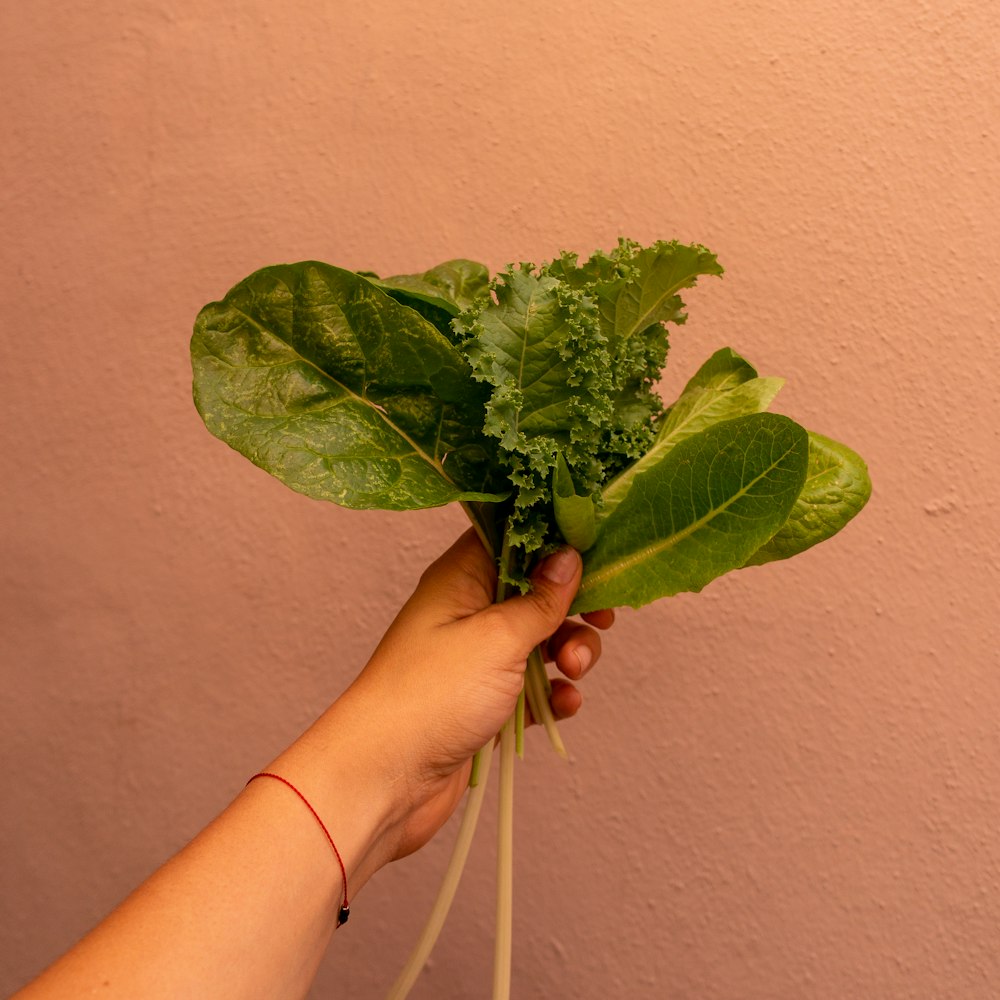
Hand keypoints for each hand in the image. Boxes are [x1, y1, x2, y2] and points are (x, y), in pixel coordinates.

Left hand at [350, 529, 612, 861]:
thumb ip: (540, 599)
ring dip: (570, 652)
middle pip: (536, 591)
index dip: (555, 542)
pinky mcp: (485, 703)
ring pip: (541, 641)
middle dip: (573, 607)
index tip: (595, 555)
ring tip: (575, 670)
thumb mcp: (497, 637)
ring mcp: (477, 659)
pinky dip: (553, 693)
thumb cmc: (432, 694)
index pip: (513, 539)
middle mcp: (469, 612)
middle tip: (600, 621)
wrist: (386, 777)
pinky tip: (564, 703)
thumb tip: (568, 557)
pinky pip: (533, 688)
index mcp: (462, 578)